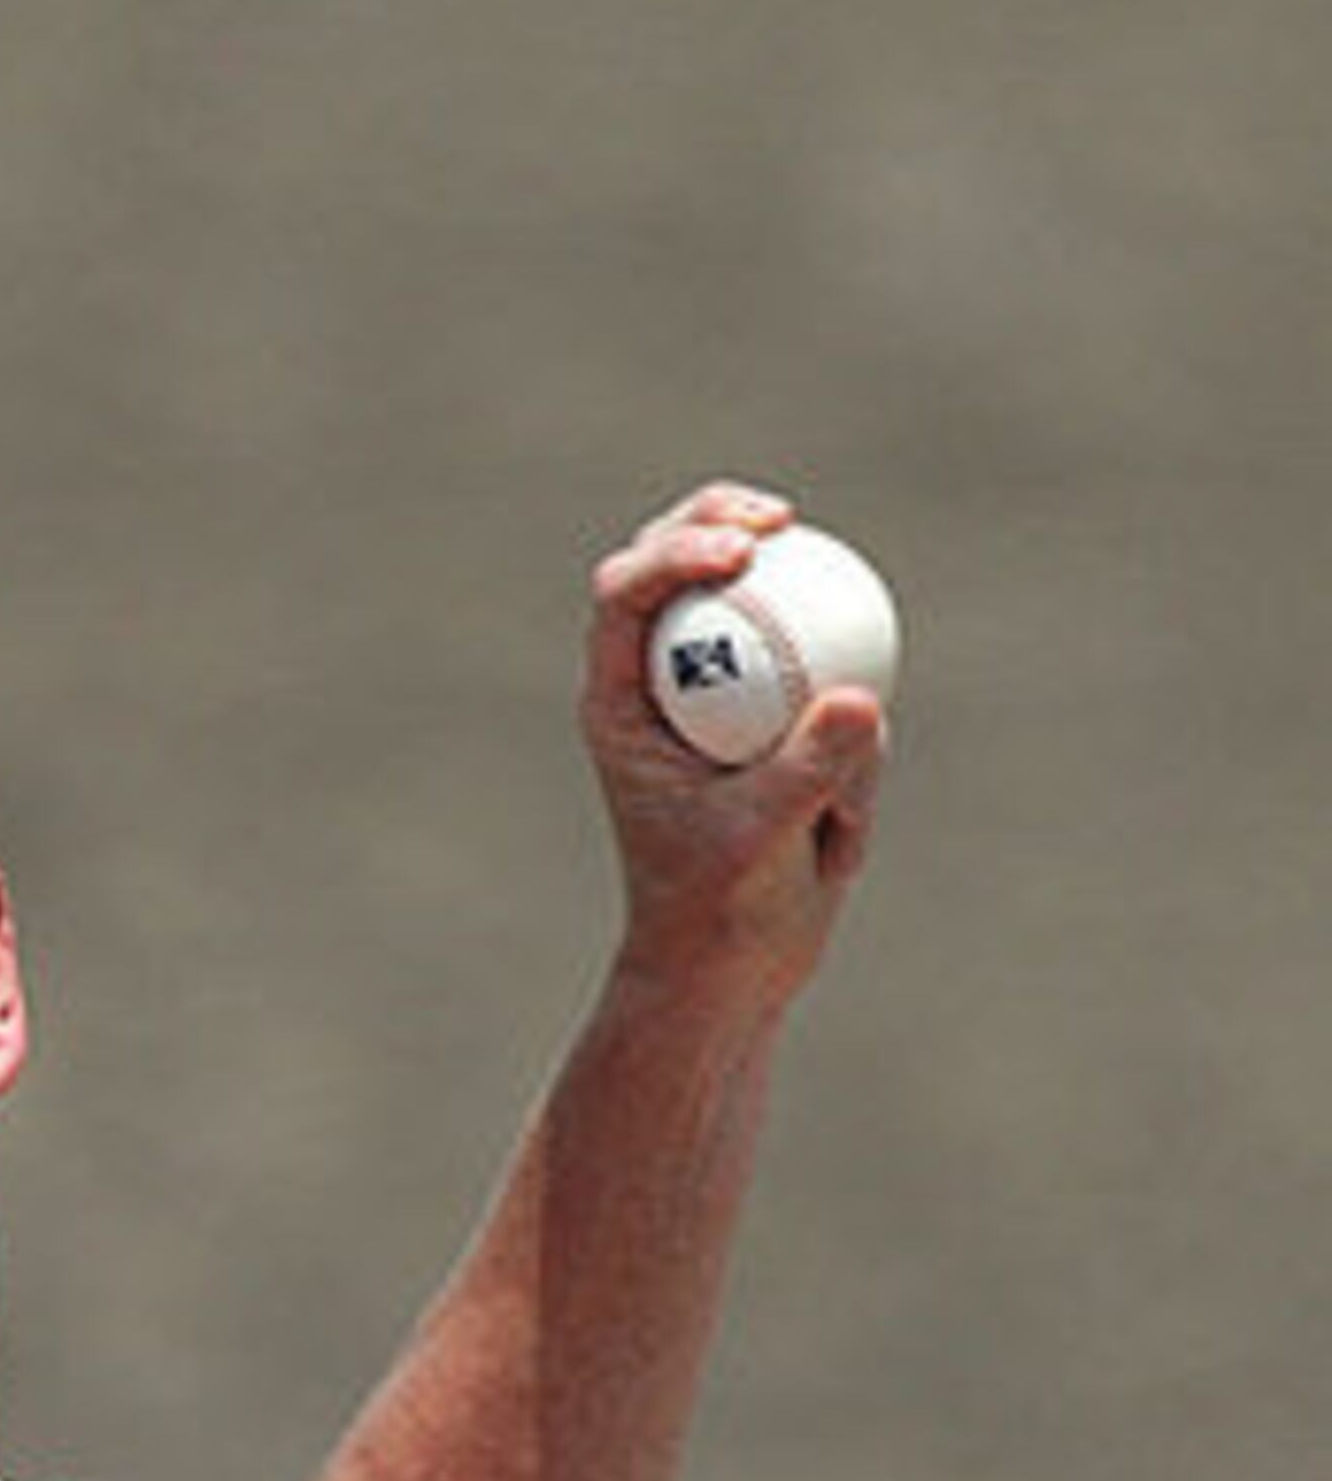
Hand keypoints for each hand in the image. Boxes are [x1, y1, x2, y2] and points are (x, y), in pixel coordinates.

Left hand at [582, 480, 889, 1005]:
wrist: (734, 964)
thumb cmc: (718, 910)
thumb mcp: (762, 842)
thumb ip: (810, 769)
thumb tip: (860, 696)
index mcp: (620, 705)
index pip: (624, 595)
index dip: (674, 548)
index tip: (744, 549)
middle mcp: (664, 687)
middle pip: (679, 566)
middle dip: (721, 516)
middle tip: (786, 520)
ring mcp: (725, 697)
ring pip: (767, 619)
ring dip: (819, 682)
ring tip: (825, 816)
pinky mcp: (784, 717)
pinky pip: (834, 689)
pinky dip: (854, 751)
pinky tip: (839, 834)